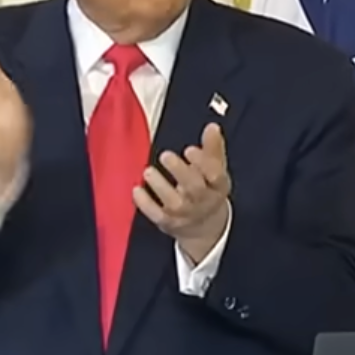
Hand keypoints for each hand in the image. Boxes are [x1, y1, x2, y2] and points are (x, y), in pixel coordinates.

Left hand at [136, 123, 231, 258]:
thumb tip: (212, 127)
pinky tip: (137, 189)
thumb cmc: (208, 190)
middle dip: (180, 172)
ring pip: (174, 203)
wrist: (206, 228)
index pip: (215, 175)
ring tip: (148, 170)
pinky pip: (157, 215)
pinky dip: (146, 204)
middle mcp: (203, 201)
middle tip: (165, 155)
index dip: (203, 163)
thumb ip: (212, 148)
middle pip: (195, 189)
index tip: (189, 149)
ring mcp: (186, 214)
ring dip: (160, 186)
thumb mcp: (215, 170)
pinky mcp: (169, 222)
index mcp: (218, 186)